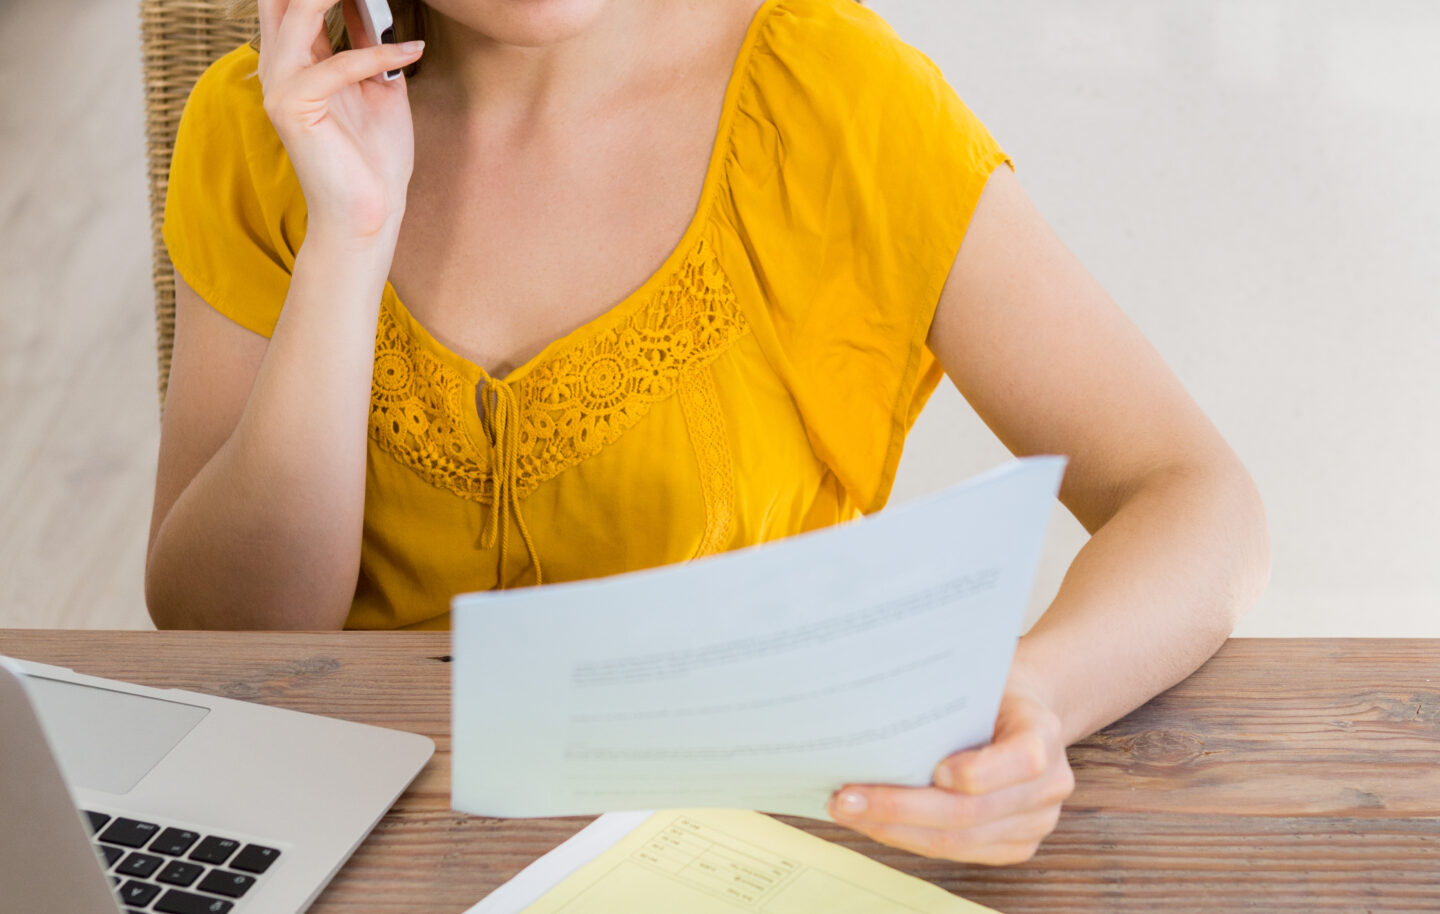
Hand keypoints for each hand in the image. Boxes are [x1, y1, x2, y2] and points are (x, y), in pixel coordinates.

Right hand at [255, 0, 425, 237]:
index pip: (292, 1)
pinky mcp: (292, 107)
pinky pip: (337, 64)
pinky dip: (377, 54)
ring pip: (299, 14)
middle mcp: (278, 66)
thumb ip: (369, 43)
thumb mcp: (377, 85)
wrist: (371, 211)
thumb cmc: (374, 156)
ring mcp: (279, 86)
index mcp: (294, 60)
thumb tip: (372, 5)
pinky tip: (411, 51)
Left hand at [826, 686, 1074, 864]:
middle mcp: (1049, 783)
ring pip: (959, 840)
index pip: (1022, 760)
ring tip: (848, 812)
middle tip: (846, 799)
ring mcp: (1036, 821)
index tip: (933, 769)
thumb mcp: (976, 675)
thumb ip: (945, 693)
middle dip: (901, 809)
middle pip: (973, 811)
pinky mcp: (1016, 845)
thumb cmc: (990, 691)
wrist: (1024, 712)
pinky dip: (910, 839)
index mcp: (1043, 731)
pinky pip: (960, 852)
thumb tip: (870, 706)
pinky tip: (875, 824)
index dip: (976, 772)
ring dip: (895, 830)